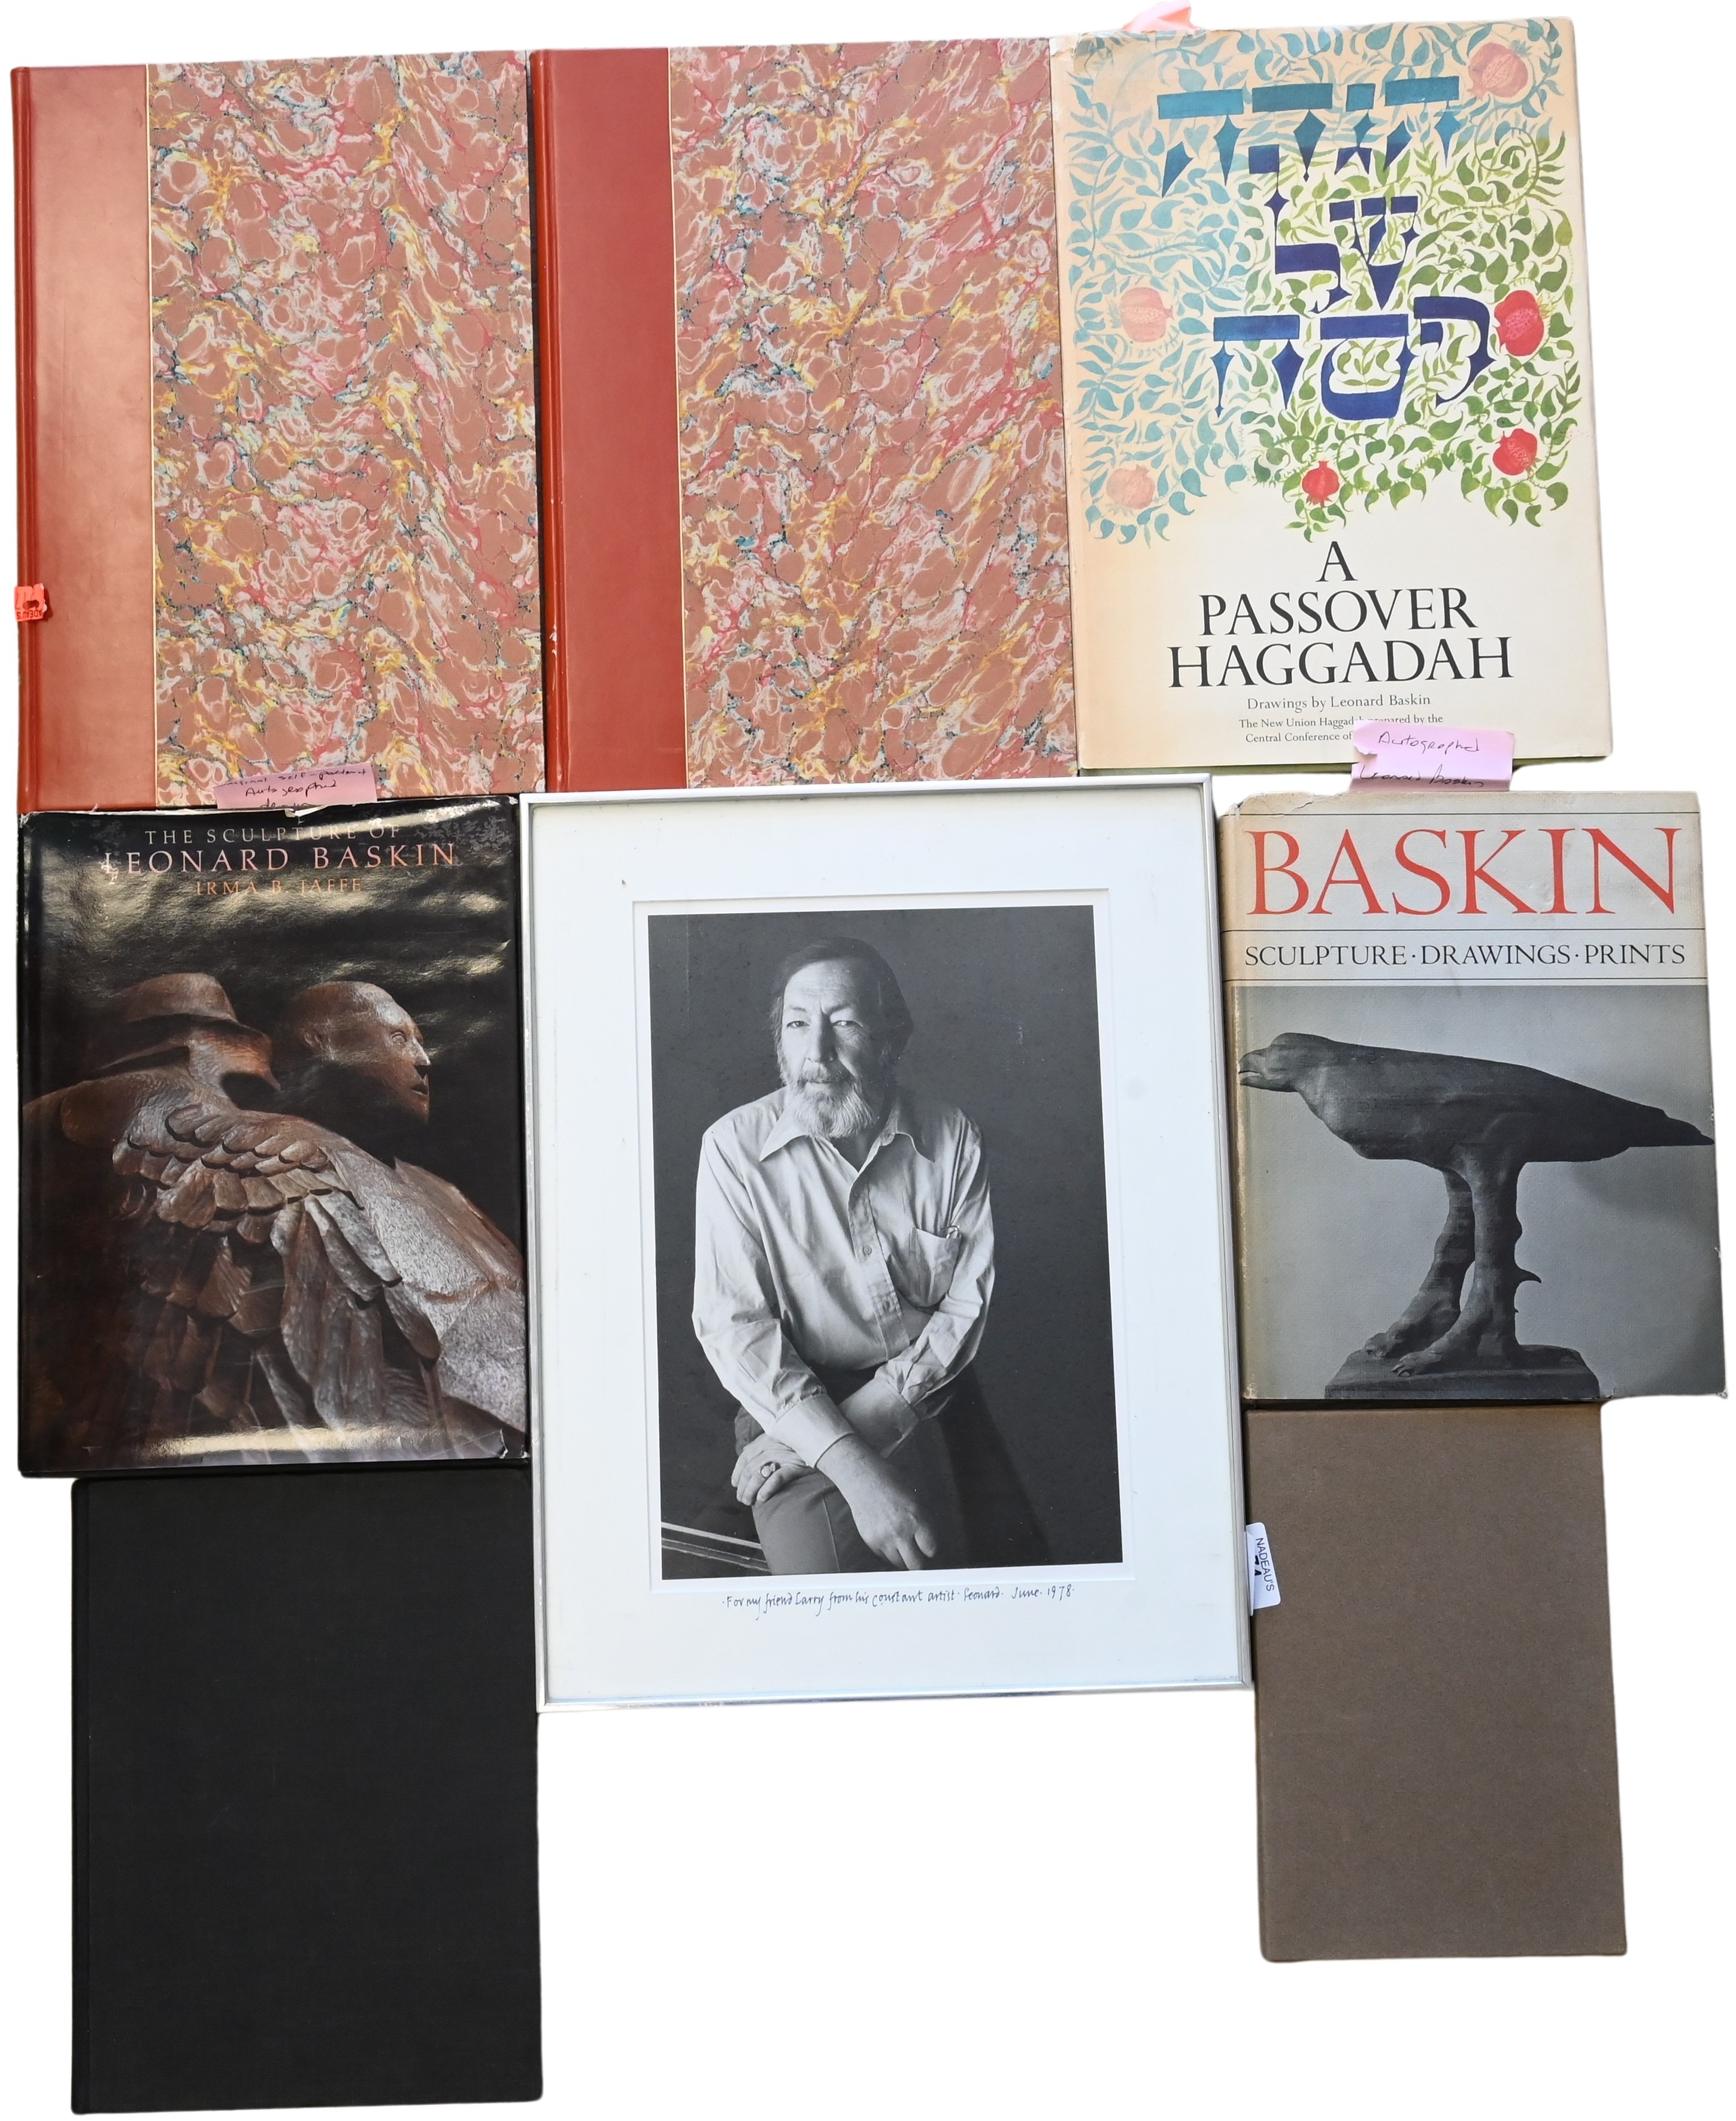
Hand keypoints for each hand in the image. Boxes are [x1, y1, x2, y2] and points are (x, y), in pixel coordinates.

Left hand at [733, 1433, 805, 1507]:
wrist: (825, 1444)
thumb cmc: (801, 1444)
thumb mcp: (781, 1440)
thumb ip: (765, 1445)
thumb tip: (747, 1453)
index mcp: (767, 1439)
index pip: (746, 1455)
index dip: (737, 1471)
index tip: (735, 1483)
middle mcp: (772, 1446)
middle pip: (750, 1468)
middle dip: (743, 1486)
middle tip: (742, 1498)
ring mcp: (784, 1456)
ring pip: (759, 1475)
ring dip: (750, 1490)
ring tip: (749, 1501)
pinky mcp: (795, 1466)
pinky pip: (776, 1479)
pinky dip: (767, 1489)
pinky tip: (762, 1498)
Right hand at [814, 1433, 936, 1570]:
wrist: (862, 1479)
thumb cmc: (890, 1482)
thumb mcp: (915, 1497)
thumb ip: (923, 1520)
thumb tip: (929, 1539)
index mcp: (916, 1518)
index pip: (930, 1549)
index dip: (931, 1549)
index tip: (928, 1548)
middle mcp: (900, 1531)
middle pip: (915, 1564)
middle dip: (919, 1562)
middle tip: (918, 1557)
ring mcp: (884, 1538)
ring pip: (899, 1563)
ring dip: (903, 1558)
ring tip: (903, 1548)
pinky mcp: (870, 1541)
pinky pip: (883, 1557)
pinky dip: (888, 1553)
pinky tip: (889, 1540)